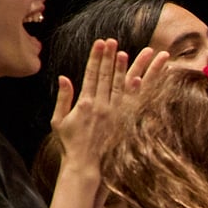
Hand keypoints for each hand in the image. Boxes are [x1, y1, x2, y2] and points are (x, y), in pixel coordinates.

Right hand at [49, 39, 165, 169]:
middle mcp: (102, 106)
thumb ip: (63, 98)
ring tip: (147, 52)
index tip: (101, 42)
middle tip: (116, 40)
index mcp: (85, 103)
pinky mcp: (126, 123)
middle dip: (112, 57)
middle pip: (109, 76)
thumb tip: (63, 77)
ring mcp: (117, 114)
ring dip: (136, 68)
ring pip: (127, 86)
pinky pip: (136, 104)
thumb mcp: (59, 121)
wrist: (86, 166)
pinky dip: (143, 90)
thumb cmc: (70, 144)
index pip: (91, 74)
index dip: (97, 57)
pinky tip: (149, 77)